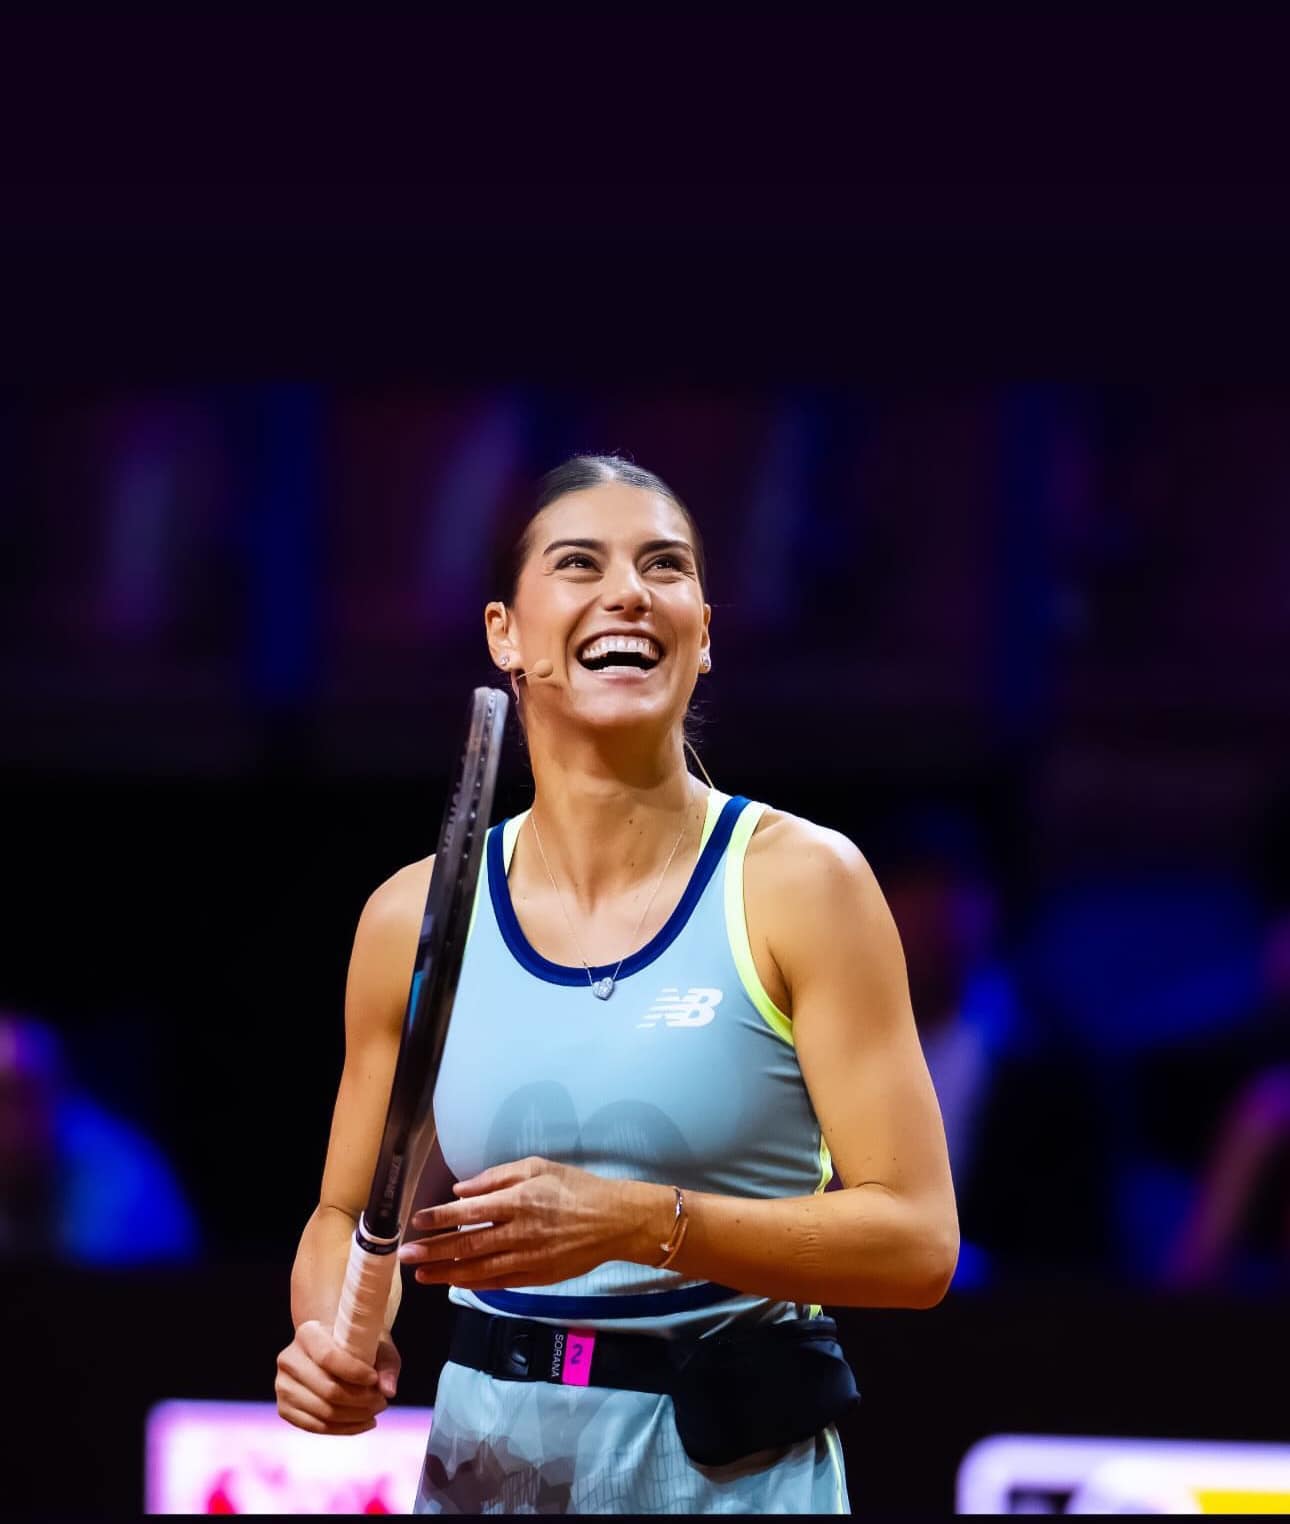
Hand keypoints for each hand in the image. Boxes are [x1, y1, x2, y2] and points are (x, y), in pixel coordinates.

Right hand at [275, 1320, 400, 1434]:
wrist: (334, 1352)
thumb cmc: (358, 1347)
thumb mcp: (377, 1346)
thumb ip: (387, 1365)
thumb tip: (389, 1390)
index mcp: (307, 1333)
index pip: (328, 1357)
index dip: (354, 1372)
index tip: (375, 1379)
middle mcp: (289, 1358)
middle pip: (327, 1389)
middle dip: (360, 1400)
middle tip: (382, 1402)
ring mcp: (282, 1386)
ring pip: (322, 1412)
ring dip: (355, 1417)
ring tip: (375, 1412)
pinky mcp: (284, 1409)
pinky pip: (315, 1427)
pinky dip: (343, 1428)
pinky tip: (362, 1423)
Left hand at [399, 1155, 668, 1289]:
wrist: (613, 1221)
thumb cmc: (575, 1187)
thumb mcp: (538, 1167)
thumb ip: (497, 1177)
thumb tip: (461, 1191)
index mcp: (517, 1200)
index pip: (468, 1210)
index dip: (439, 1217)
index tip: (416, 1221)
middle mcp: (518, 1231)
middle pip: (467, 1243)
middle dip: (433, 1250)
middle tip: (406, 1256)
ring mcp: (526, 1258)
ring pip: (478, 1268)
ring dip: (447, 1272)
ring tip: (422, 1276)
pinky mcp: (536, 1277)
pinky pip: (499, 1282)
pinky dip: (475, 1283)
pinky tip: (456, 1283)